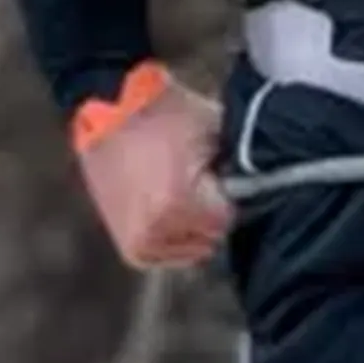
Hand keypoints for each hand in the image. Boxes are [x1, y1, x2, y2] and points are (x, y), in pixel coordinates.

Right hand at [76, 72, 232, 269]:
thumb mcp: (211, 128)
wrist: (108, 107)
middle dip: (209, 211)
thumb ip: (237, 162)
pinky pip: (166, 255)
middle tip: (196, 180)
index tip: (215, 174)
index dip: (226, 193)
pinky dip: (172, 238)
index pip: (228, 218)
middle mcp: (156, 231)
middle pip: (209, 237)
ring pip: (191, 250)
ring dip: (191, 227)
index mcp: (179, 204)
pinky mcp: (129, 246)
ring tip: (177, 190)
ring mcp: (139, 242)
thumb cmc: (165, 113)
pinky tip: (169, 209)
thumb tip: (256, 186)